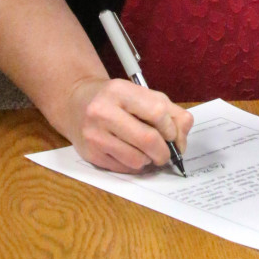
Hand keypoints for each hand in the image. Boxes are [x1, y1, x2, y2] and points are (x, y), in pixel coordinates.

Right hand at [64, 77, 193, 172]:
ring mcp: (94, 134)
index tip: (172, 133)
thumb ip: (168, 110)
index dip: (171, 127)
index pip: (158, 112)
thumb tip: (183, 135)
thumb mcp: (140, 94)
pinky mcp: (90, 154)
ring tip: (146, 151)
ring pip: (137, 159)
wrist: (75, 103)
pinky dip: (135, 165)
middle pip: (148, 139)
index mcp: (120, 91)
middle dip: (164, 151)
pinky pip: (124, 168)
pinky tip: (131, 153)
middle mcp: (103, 111)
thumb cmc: (115, 99)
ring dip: (149, 160)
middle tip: (166, 153)